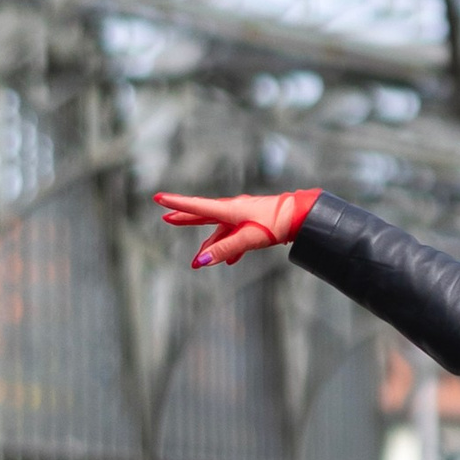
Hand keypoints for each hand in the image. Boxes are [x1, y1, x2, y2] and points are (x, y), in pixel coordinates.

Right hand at [153, 187, 318, 268]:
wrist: (301, 216)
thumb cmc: (276, 223)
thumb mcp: (249, 239)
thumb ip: (225, 249)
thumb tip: (202, 261)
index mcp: (229, 210)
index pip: (197, 207)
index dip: (177, 204)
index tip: (158, 198)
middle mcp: (233, 210)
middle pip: (204, 215)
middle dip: (186, 218)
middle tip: (167, 218)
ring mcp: (244, 216)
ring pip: (220, 229)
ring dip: (210, 243)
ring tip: (199, 258)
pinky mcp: (254, 223)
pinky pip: (235, 235)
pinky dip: (229, 247)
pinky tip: (229, 261)